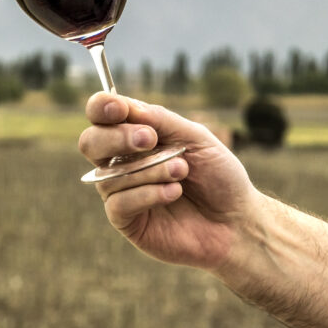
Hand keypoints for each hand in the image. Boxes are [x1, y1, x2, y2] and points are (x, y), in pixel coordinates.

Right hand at [79, 93, 261, 270]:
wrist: (237, 220)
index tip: (120, 109)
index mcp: (135, 135)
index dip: (102, 107)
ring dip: (149, 169)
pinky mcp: (127, 221)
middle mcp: (122, 162)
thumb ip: (160, 120)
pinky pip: (118, 203)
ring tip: (182, 172)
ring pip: (111, 175)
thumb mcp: (196, 137)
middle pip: (90, 142)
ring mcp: (122, 192)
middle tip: (150, 139)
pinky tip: (174, 193)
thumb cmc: (218, 175)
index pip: (101, 115)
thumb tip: (126, 106)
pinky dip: (148, 194)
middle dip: (116, 137)